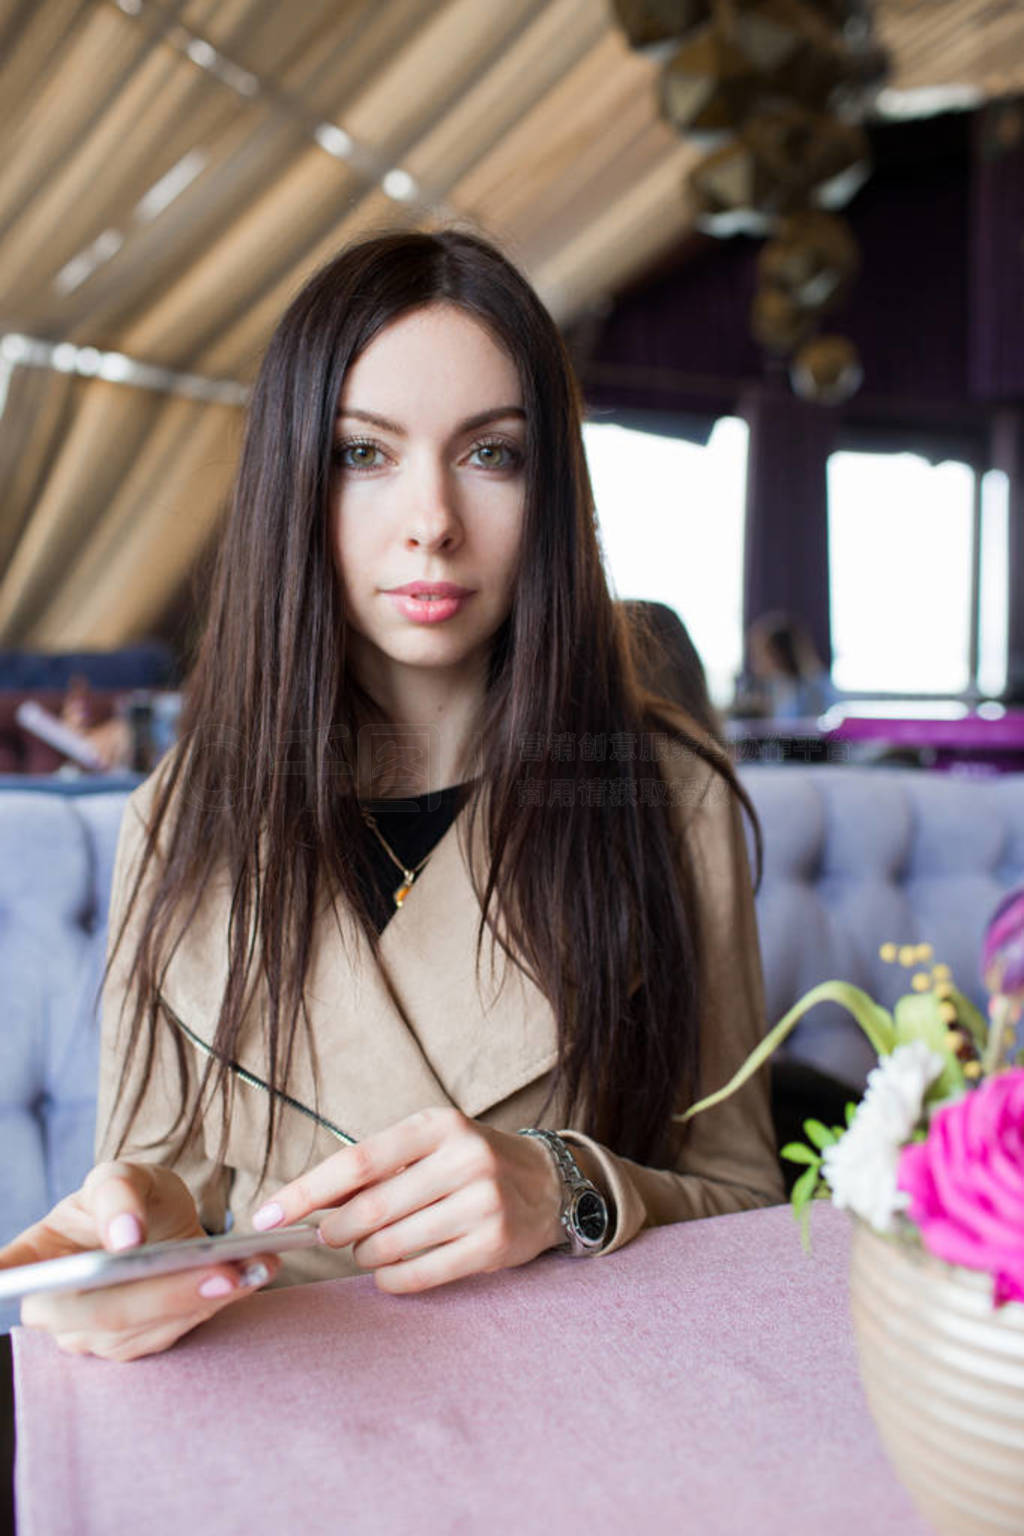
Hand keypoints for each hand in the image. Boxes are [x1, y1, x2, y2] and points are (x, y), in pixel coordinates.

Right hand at [0, 1161, 279, 1361]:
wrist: (160, 1222)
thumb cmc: (131, 1196)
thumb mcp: (123, 1176)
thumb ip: (118, 1194)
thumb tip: (123, 1237)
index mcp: (38, 1257)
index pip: (11, 1273)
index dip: (8, 1277)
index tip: (8, 1276)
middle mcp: (55, 1307)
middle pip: (102, 1313)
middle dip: (166, 1294)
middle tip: (223, 1271)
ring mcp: (92, 1336)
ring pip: (144, 1330)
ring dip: (202, 1300)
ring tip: (250, 1268)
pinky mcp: (134, 1346)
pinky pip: (173, 1333)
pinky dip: (215, 1303)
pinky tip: (250, 1276)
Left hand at [252, 1106, 565, 1293]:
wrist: (547, 1184)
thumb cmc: (469, 1162)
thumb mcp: (428, 1145)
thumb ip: (376, 1168)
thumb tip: (309, 1203)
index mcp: (438, 1126)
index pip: (356, 1162)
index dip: (306, 1191)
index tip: (267, 1214)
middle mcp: (463, 1159)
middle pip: (370, 1209)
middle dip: (334, 1231)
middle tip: (328, 1237)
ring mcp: (482, 1203)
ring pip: (391, 1245)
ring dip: (365, 1255)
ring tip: (368, 1249)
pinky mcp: (492, 1245)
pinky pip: (419, 1274)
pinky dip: (391, 1279)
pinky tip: (388, 1272)